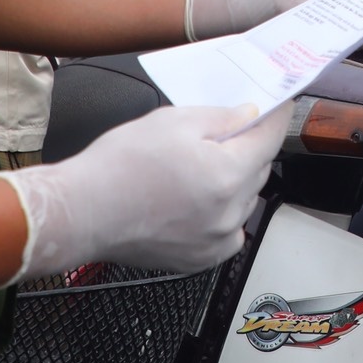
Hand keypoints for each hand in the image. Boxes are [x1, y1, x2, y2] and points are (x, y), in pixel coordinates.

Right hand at [0, 102, 291, 276]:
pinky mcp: (201, 258)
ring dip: (234, 181)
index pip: (271, 138)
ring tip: (195, 169)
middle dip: (248, 147)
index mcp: (227, 174)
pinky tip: (194, 200)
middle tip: (224, 132)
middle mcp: (229, 212)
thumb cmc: (118, 167)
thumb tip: (248, 115)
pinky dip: (222, 213)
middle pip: (259, 168)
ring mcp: (216, 239)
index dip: (276, 116)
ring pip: (244, 199)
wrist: (82, 212)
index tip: (279, 105)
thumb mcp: (172, 120)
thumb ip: (220, 117)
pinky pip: (229, 229)